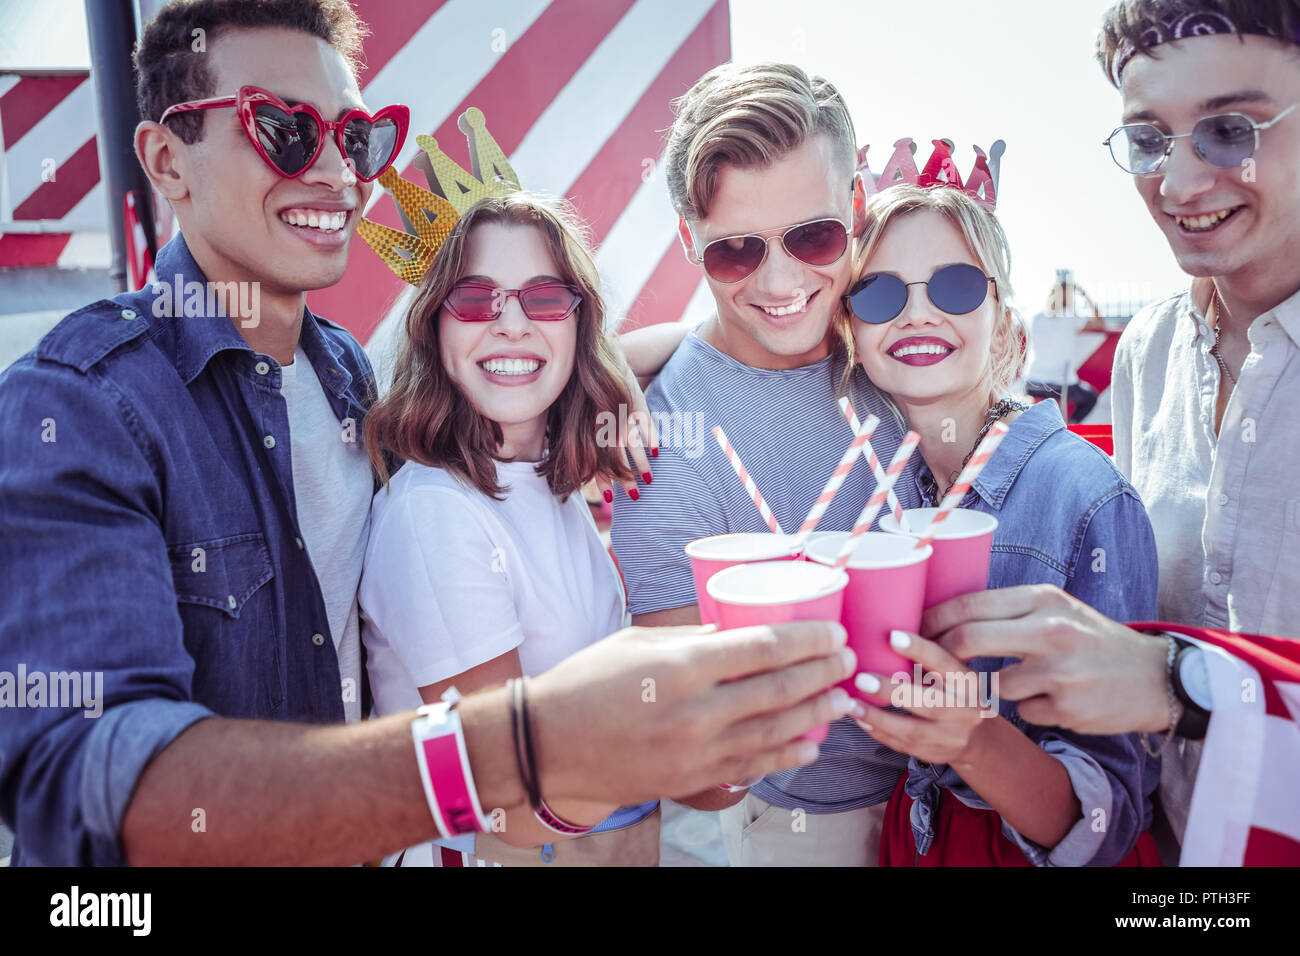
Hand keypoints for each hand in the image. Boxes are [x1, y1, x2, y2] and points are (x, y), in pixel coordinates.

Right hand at [529, 621, 857, 803]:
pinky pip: (752, 766)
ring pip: (774, 730)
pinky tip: (810, 746)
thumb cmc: (586, 681)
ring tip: (842, 700)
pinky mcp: (691, 779)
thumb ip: (692, 638)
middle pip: (779, 689)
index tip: (833, 632)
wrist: (546, 743)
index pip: (764, 648)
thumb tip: (738, 632)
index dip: (808, 640)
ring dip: (816, 715)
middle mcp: (695, 709)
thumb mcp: (637, 643)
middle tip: (848, 660)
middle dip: (823, 673)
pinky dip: (786, 755)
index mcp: (682, 665)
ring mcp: (696, 750)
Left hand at [591, 347, 657, 503]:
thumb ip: (579, 440)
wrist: (599, 358)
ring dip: (642, 463)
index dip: (603, 479)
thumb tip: (579, 466)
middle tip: (636, 495)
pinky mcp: (636, 401)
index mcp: (590, 426)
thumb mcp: (576, 416)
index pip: (596, 457)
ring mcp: (623, 412)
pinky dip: (652, 438)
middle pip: (618, 456)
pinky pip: (647, 424)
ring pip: (634, 443)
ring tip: (650, 478)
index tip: (611, 497)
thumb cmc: (585, 390)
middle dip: (627, 478)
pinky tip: (657, 452)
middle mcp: (606, 421)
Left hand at [852, 630, 992, 767]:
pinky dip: (879, 733)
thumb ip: (929, 658)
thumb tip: (884, 627)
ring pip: (912, 731)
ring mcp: (950, 736)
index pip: (944, 663)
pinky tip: (859, 719)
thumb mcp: (954, 672)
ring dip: (878, 718)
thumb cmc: (954, 692)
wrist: (978, 738)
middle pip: (928, 703)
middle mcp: (964, 710)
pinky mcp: (935, 754)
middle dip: (893, 692)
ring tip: (850, 704)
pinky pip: (903, 746)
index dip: (920, 650)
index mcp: (967, 681)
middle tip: (861, 679)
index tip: (892, 636)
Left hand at [921, 584, 1170, 734]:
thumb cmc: (1092, 639)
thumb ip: (1008, 610)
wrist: (1156, 677)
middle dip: (937, 656)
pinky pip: (1024, 711)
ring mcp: (1060, 672)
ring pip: (994, 684)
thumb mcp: (1056, 609)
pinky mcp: (1068, 709)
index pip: (968, 606)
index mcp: (1042, 599)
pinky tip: (1055, 699)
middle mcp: (1050, 631)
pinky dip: (1030, 708)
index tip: (910, 631)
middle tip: (924, 666)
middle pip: (967, 642)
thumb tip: (945, 616)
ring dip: (996, 688)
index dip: (931, 621)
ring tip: (1024, 682)